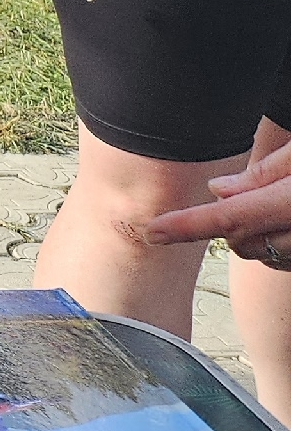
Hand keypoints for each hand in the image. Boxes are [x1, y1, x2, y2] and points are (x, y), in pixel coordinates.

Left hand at [145, 136, 290, 259]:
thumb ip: (265, 171)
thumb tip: (217, 189)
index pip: (228, 218)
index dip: (186, 226)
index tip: (153, 232)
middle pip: (241, 240)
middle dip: (227, 219)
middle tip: (240, 189)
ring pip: (263, 254)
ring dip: (252, 233)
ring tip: (272, 200)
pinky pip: (284, 260)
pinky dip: (273, 244)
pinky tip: (280, 222)